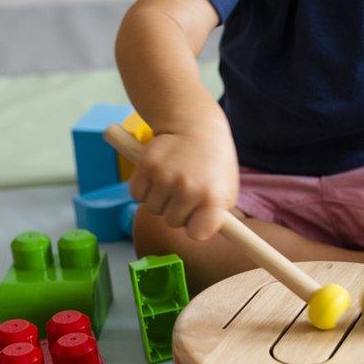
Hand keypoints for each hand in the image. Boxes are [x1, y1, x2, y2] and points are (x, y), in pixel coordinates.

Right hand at [129, 120, 238, 240]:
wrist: (196, 127)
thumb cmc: (214, 164)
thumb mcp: (227, 190)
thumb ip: (217, 216)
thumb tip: (202, 236)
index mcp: (213, 198)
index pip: (197, 234)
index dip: (195, 228)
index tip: (196, 220)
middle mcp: (189, 189)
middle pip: (172, 222)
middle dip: (177, 211)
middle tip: (186, 192)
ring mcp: (166, 177)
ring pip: (153, 209)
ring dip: (160, 199)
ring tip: (174, 180)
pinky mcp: (146, 166)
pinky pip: (137, 194)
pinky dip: (144, 188)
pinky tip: (158, 175)